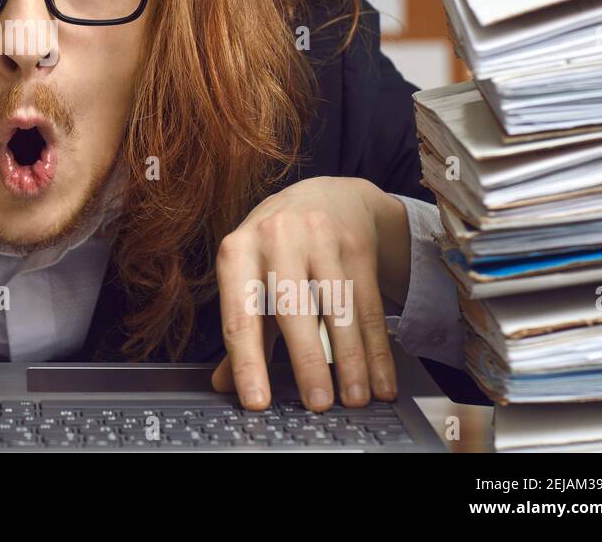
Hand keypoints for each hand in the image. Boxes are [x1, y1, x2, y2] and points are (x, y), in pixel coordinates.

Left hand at [211, 176, 401, 411]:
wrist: (326, 195)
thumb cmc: (277, 246)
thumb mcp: (249, 276)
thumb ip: (241, 330)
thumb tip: (222, 384)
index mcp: (237, 251)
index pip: (239, 315)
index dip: (246, 362)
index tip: (256, 401)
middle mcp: (276, 240)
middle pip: (292, 308)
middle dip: (307, 361)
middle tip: (317, 405)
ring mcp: (319, 239)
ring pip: (337, 309)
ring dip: (349, 361)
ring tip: (353, 400)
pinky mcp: (356, 245)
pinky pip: (368, 305)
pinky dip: (376, 349)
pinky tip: (379, 380)